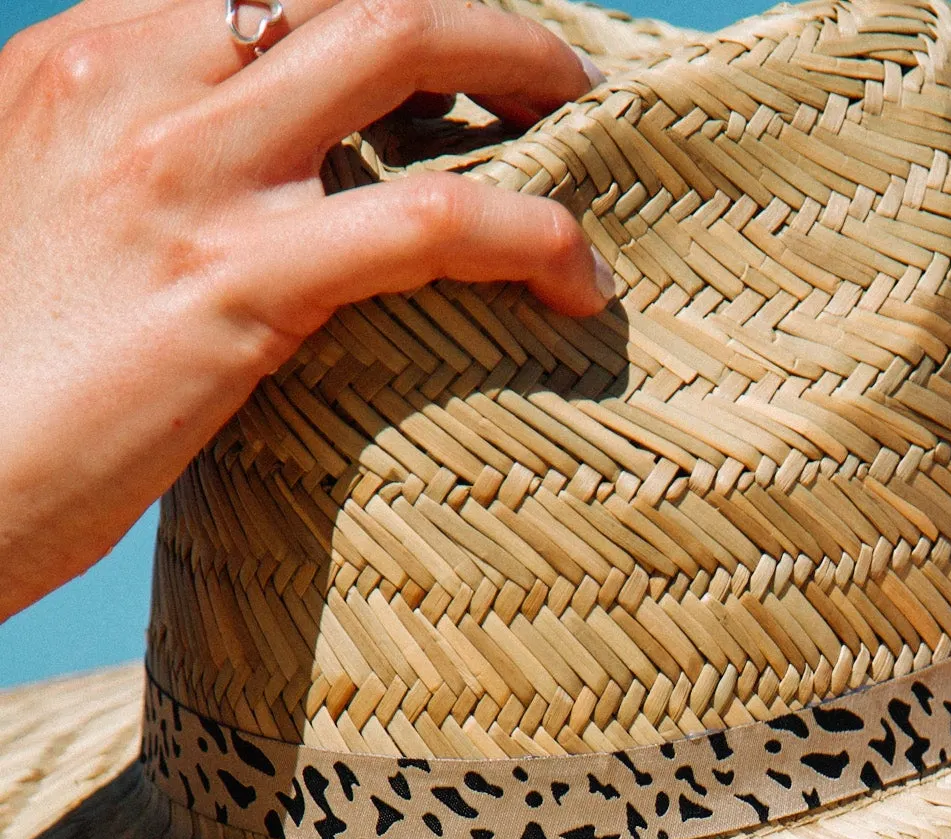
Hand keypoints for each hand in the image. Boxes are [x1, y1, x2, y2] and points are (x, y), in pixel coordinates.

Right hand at [0, 0, 609, 620]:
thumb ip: (132, 166)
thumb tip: (238, 193)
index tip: (447, 49)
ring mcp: (185, 174)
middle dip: (466, 5)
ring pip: (395, 36)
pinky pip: (427, 225)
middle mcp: (131, 80)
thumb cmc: (0, 375)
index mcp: (83, 55)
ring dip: (517, 58)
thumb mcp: (45, 214)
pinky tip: (577, 279)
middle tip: (542, 69)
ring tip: (578, 118)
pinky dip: (530, 236)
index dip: (372, 2)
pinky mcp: (235, 283)